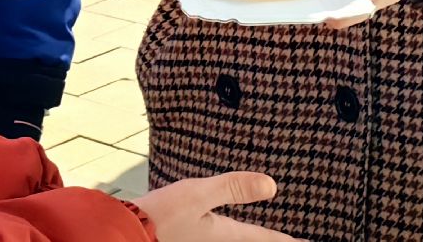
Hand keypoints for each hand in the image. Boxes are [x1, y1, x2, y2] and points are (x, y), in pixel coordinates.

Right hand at [133, 174, 297, 241]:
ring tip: (266, 237)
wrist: (124, 236)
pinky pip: (223, 241)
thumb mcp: (196, 193)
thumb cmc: (159, 216)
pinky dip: (237, 238)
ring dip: (257, 241)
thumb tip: (273, 186)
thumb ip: (233, 188)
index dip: (292, 241)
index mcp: (226, 236)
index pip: (268, 239)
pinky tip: (229, 233)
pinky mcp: (190, 241)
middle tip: (298, 241)